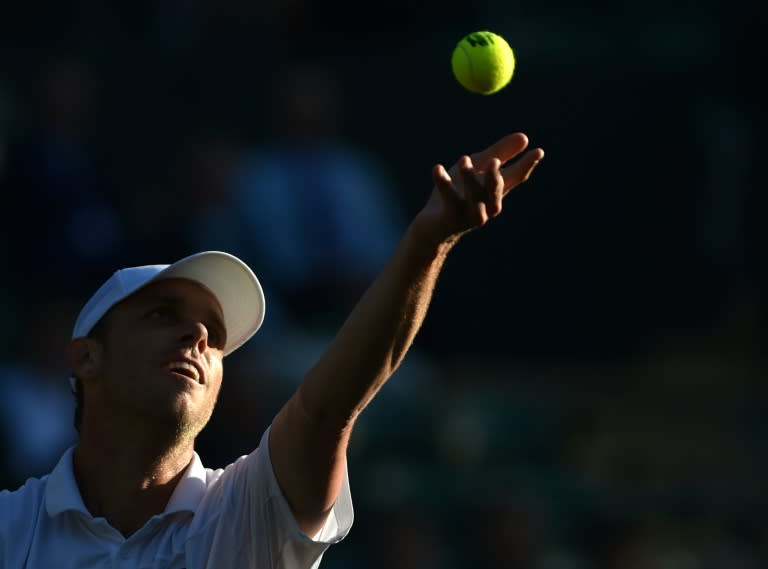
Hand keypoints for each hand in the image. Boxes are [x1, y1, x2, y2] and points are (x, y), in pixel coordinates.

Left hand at [415, 132, 543, 244]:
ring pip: (474, 198)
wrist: (433, 229)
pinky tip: (437, 168)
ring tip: (464, 158)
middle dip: (495, 177)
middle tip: (494, 161)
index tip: (538, 151)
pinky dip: (444, 184)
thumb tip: (524, 137)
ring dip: (470, 179)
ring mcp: (470, 215)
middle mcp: (486, 206)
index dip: (526, 165)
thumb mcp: (477, 169)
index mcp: (495, 192)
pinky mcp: (450, 220)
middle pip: (495, 191)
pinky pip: (449, 201)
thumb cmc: (458, 195)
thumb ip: (499, 153)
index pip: (515, 178)